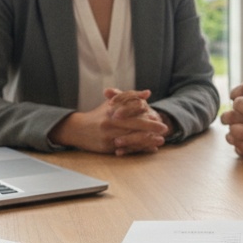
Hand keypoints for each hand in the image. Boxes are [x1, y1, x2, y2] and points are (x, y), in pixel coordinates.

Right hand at [49, 88, 169, 154]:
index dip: (144, 114)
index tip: (156, 116)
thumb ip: (130, 97)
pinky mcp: (107, 147)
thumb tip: (148, 93)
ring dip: (148, 140)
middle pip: (133, 125)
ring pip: (131, 138)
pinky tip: (151, 148)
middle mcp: (110, 122)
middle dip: (150, 127)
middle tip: (164, 129)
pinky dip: (140, 149)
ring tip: (160, 140)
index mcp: (111, 110)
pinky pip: (127, 149)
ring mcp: (108, 136)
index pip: (131, 110)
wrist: (78, 129)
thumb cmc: (99, 115)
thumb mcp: (112, 103)